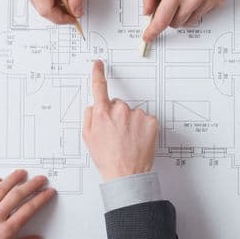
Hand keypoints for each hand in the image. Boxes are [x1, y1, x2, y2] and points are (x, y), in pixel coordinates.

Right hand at [83, 60, 158, 181]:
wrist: (127, 174)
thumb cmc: (108, 159)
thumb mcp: (89, 138)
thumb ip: (89, 117)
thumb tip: (94, 106)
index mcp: (102, 113)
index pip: (99, 87)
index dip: (98, 73)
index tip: (98, 64)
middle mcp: (120, 110)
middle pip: (118, 104)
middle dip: (117, 115)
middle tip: (117, 134)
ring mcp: (137, 115)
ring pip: (132, 113)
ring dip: (131, 122)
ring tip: (128, 140)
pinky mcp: (151, 121)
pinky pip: (145, 119)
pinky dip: (143, 127)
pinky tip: (138, 139)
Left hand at [141, 0, 225, 42]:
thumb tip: (147, 11)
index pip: (161, 20)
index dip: (153, 31)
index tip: (148, 37)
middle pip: (175, 24)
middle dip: (169, 17)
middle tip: (170, 3)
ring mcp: (205, 2)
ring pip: (188, 23)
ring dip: (182, 15)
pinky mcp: (216, 3)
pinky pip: (201, 16)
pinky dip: (195, 10)